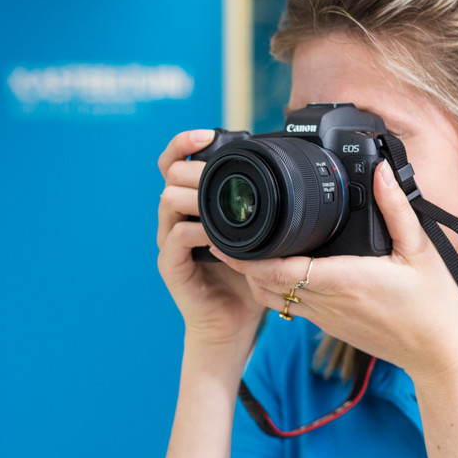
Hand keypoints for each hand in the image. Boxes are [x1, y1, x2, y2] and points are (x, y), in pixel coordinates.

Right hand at [157, 130, 265, 353]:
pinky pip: (175, 238)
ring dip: (196, 197)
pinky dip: (197, 232)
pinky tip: (217, 236)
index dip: (184, 143)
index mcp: (193, 207)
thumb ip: (263, 208)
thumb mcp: (259, 235)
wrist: (233, 323)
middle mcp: (175, 219)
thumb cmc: (246, 278)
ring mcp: (168, 241)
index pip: (175, 163)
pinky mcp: (170, 265)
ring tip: (222, 202)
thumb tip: (290, 175)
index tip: (208, 134)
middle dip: (193, 167)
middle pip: (168, 175)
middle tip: (218, 170)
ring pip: (167, 201)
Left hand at [209, 160, 457, 381]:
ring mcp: (326, 318)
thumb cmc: (432, 306)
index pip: (279, 271)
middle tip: (226, 235)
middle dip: (241, 263)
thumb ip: (396, 208)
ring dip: (255, 278)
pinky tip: (279, 270)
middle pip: (264, 285)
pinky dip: (274, 289)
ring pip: (272, 300)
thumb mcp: (420, 250)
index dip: (248, 257)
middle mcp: (327, 303)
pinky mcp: (330, 327)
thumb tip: (380, 171)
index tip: (230, 237)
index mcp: (343, 280)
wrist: (438, 356)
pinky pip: (290, 308)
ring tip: (245, 250)